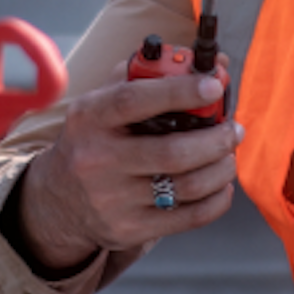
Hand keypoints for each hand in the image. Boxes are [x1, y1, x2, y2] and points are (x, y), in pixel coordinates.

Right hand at [12, 63, 242, 272]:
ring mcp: (113, 199)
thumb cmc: (95, 138)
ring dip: (221, 169)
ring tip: (228, 155)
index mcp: (89, 118)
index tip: (214, 85)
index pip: (135, 100)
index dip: (179, 91)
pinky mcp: (129, 229)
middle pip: (173, 152)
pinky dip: (217, 200)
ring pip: (187, 186)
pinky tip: (220, 186)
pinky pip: (189, 217)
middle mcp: (96, 160)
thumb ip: (150, 75)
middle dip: (216, 139)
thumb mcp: (104, 102)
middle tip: (233, 130)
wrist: (59, 199)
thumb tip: (214, 63)